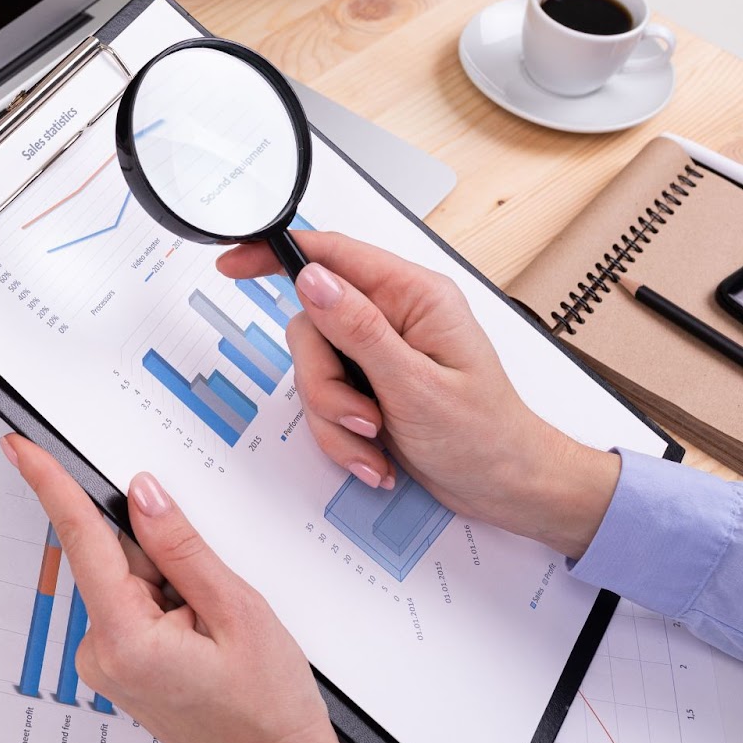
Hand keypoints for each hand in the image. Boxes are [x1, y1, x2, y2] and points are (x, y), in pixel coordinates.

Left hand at [2, 432, 358, 742]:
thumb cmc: (268, 711)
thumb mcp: (239, 611)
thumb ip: (183, 547)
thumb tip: (143, 495)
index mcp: (126, 640)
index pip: (82, 540)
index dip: (51, 484)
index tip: (24, 449)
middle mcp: (102, 654)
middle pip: (114, 558)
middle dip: (162, 553)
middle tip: (214, 592)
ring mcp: (106, 663)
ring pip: (128, 580)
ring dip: (171, 583)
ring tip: (218, 626)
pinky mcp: (118, 666)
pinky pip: (134, 605)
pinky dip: (168, 603)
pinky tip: (204, 633)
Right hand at [216, 230, 618, 558]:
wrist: (507, 488)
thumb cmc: (486, 436)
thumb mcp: (416, 385)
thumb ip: (358, 329)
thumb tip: (312, 280)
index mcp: (414, 296)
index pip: (331, 253)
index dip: (276, 255)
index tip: (235, 263)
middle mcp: (394, 316)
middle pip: (311, 327)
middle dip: (324, 384)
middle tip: (362, 417)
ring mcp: (379, 351)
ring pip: (313, 369)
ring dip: (336, 418)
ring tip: (376, 443)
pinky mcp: (371, 383)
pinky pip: (326, 400)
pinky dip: (342, 434)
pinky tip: (376, 453)